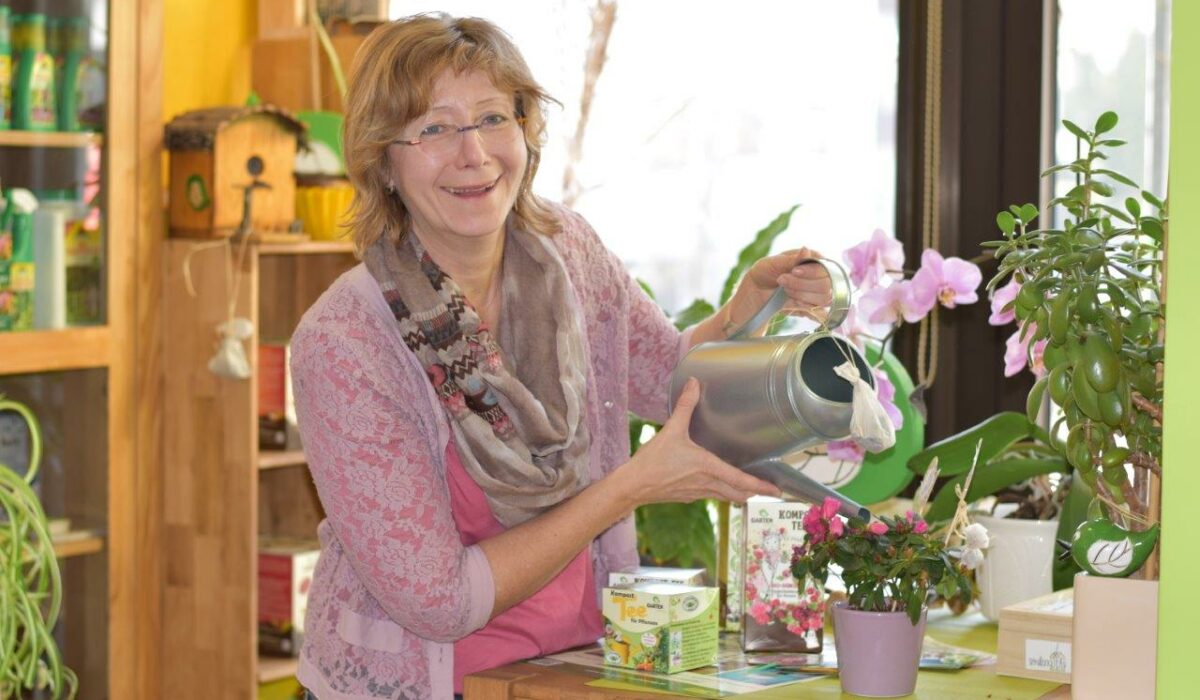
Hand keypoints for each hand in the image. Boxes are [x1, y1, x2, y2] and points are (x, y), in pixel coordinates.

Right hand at [616, 378, 781, 506]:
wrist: (633, 485)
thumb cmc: (653, 461)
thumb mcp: (671, 430)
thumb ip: (685, 406)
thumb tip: (693, 383)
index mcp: (708, 467)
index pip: (741, 480)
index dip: (761, 486)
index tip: (777, 490)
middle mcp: (706, 483)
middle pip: (738, 494)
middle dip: (754, 492)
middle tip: (768, 490)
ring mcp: (697, 493)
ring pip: (725, 497)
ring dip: (738, 493)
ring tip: (748, 488)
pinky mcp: (687, 497)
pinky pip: (710, 496)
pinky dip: (720, 492)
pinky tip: (716, 483)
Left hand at [742, 248, 833, 321]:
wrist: (755, 294)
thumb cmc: (764, 273)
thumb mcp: (773, 263)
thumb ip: (792, 260)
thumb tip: (806, 249)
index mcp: (814, 260)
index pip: (825, 268)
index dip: (810, 272)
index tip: (793, 272)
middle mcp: (820, 276)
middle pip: (825, 285)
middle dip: (801, 285)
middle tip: (782, 281)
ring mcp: (818, 293)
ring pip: (823, 299)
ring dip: (801, 296)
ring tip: (784, 291)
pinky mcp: (813, 307)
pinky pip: (820, 312)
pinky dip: (808, 309)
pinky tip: (794, 303)